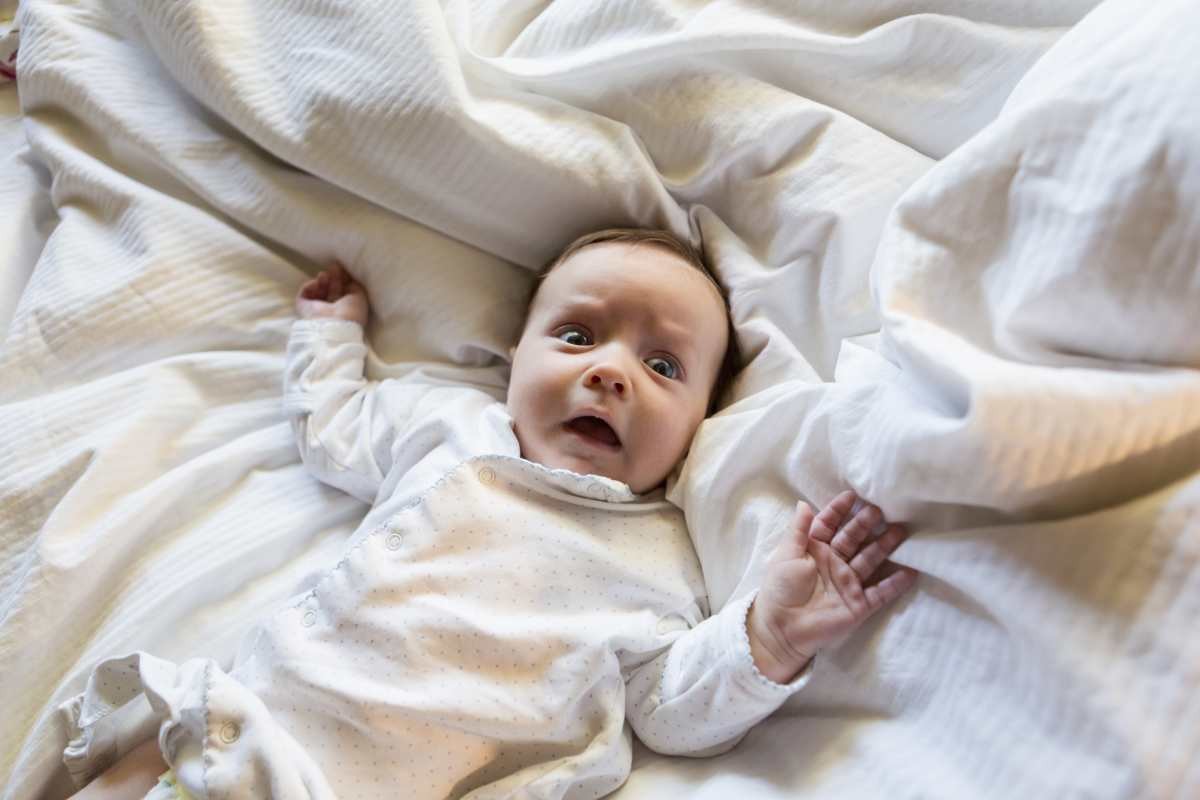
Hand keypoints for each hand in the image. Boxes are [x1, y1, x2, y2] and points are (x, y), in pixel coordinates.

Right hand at [296, 261, 369, 325]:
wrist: (333, 325)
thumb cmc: (351, 312)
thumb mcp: (360, 296)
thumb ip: (355, 285)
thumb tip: (349, 277)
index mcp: (344, 310)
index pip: (342, 292)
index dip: (342, 279)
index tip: (344, 269)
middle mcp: (330, 310)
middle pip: (330, 289)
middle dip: (333, 277)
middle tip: (334, 266)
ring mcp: (317, 309)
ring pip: (318, 290)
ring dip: (322, 280)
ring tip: (325, 276)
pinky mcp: (303, 307)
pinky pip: (305, 292)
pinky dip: (310, 285)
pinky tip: (317, 283)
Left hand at [747, 491, 918, 682]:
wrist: (781, 629)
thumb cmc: (780, 589)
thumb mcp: (785, 555)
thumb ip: (797, 530)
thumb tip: (803, 503)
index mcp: (814, 550)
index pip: (829, 524)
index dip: (839, 510)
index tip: (853, 495)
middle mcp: (834, 563)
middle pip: (853, 538)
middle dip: (866, 523)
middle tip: (882, 509)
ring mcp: (848, 583)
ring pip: (870, 560)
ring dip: (885, 546)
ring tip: (901, 532)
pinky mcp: (858, 604)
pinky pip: (881, 592)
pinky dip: (895, 583)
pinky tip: (911, 571)